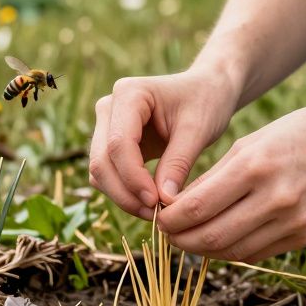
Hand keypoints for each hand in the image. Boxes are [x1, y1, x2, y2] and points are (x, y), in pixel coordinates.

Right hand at [90, 68, 240, 219]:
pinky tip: (150, 202)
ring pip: (99, 172)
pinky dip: (124, 192)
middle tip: (155, 215)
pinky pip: (108, 174)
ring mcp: (106, 125)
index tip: (157, 202)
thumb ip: (178, 163)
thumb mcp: (198, 129)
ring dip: (122, 197)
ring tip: (155, 211)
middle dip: (125, 193)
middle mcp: (109, 107)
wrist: (206, 90)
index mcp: (128, 94)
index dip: (133, 178)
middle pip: (101, 160)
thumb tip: (163, 202)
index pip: (118, 144)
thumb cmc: (205, 102)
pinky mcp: (111, 143)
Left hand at [156, 99, 305, 261]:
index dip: (170, 219)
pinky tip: (220, 240)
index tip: (158, 217)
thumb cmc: (295, 135)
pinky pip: (257, 253)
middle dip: (181, 240)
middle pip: (211, 236)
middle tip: (167, 234)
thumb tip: (176, 207)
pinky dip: (232, 250)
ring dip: (204, 250)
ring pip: (233, 251)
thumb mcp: (249, 143)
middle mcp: (276, 198)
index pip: (196, 206)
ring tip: (188, 239)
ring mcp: (294, 221)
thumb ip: (213, 177)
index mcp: (255, 166)